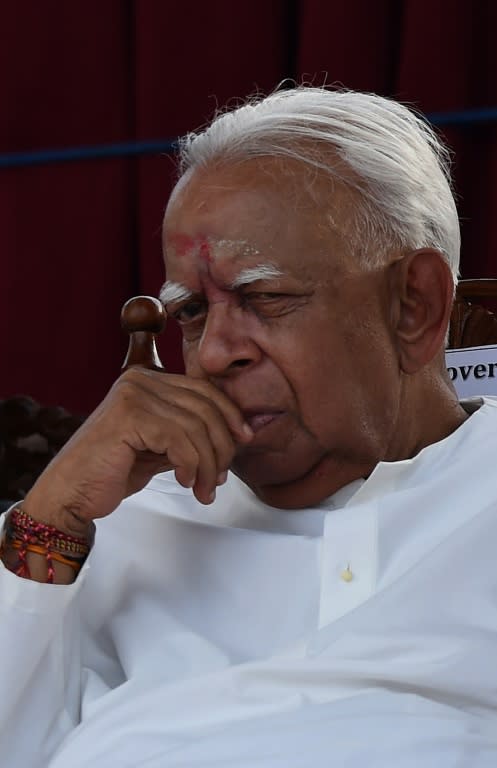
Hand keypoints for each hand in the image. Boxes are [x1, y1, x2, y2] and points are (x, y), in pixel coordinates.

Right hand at [23, 368, 253, 536]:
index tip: (244, 440)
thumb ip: (188, 434)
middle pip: (204, 407)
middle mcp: (140, 381)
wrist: (71, 495)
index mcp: (147, 380)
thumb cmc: (112, 472)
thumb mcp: (160, 447)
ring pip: (195, 426)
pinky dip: (190, 464)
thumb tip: (236, 435)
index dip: (229, 414)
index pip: (204, 390)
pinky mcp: (128, 416)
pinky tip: (185, 481)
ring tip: (204, 489)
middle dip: (221, 446)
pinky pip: (179, 439)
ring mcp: (132, 395)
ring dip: (208, 464)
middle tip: (221, 477)